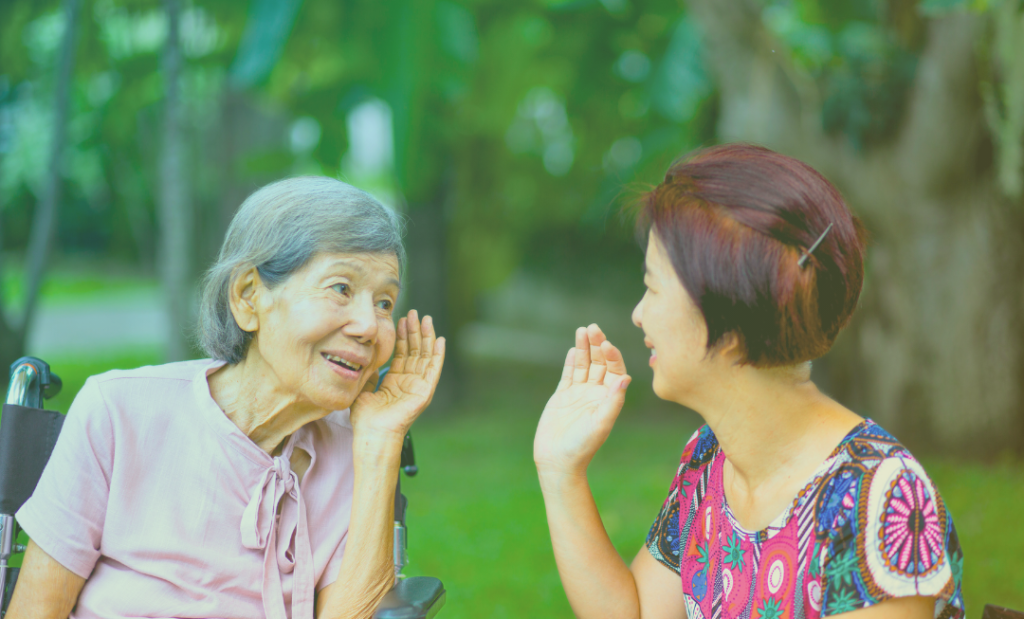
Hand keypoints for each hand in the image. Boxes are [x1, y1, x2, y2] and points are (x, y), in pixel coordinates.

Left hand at [350, 310, 444, 444]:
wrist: (373, 433)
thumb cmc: (366, 418)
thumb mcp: (363, 389)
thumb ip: (369, 374)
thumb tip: (367, 360)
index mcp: (395, 382)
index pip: (402, 354)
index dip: (403, 337)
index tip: (401, 320)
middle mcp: (409, 382)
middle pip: (415, 351)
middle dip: (415, 331)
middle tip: (414, 313)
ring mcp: (418, 387)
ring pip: (425, 356)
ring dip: (426, 337)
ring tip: (426, 319)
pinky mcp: (425, 392)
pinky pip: (434, 370)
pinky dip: (438, 355)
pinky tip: (439, 340)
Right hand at [534, 324, 630, 475]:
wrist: (558, 460)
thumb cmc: (582, 446)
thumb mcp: (600, 424)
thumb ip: (613, 401)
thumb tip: (625, 378)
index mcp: (609, 399)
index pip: (615, 370)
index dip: (612, 356)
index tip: (606, 344)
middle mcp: (596, 393)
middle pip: (599, 363)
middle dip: (597, 345)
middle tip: (593, 328)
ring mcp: (579, 393)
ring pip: (584, 365)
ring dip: (584, 348)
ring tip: (582, 330)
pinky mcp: (562, 396)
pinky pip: (568, 374)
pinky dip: (571, 361)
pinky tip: (573, 348)